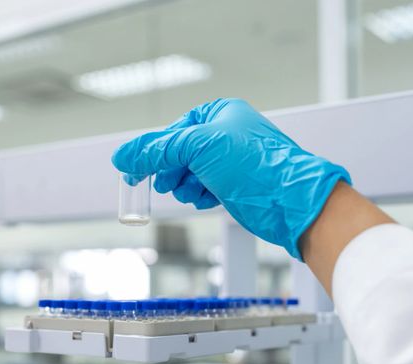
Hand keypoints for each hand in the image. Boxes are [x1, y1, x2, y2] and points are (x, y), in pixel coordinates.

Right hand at [112, 98, 351, 259]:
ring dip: (185, 185)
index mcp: (220, 113)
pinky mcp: (234, 184)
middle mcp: (226, 134)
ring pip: (189, 173)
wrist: (288, 201)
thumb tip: (124, 156)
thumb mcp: (198, 148)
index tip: (134, 170)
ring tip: (193, 191)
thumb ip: (157, 150)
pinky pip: (203, 187)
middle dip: (171, 171)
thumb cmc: (255, 166)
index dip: (153, 151)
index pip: (173, 131)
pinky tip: (206, 198)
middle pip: (178, 153)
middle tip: (165, 184)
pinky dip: (199, 195)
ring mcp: (230, 160)